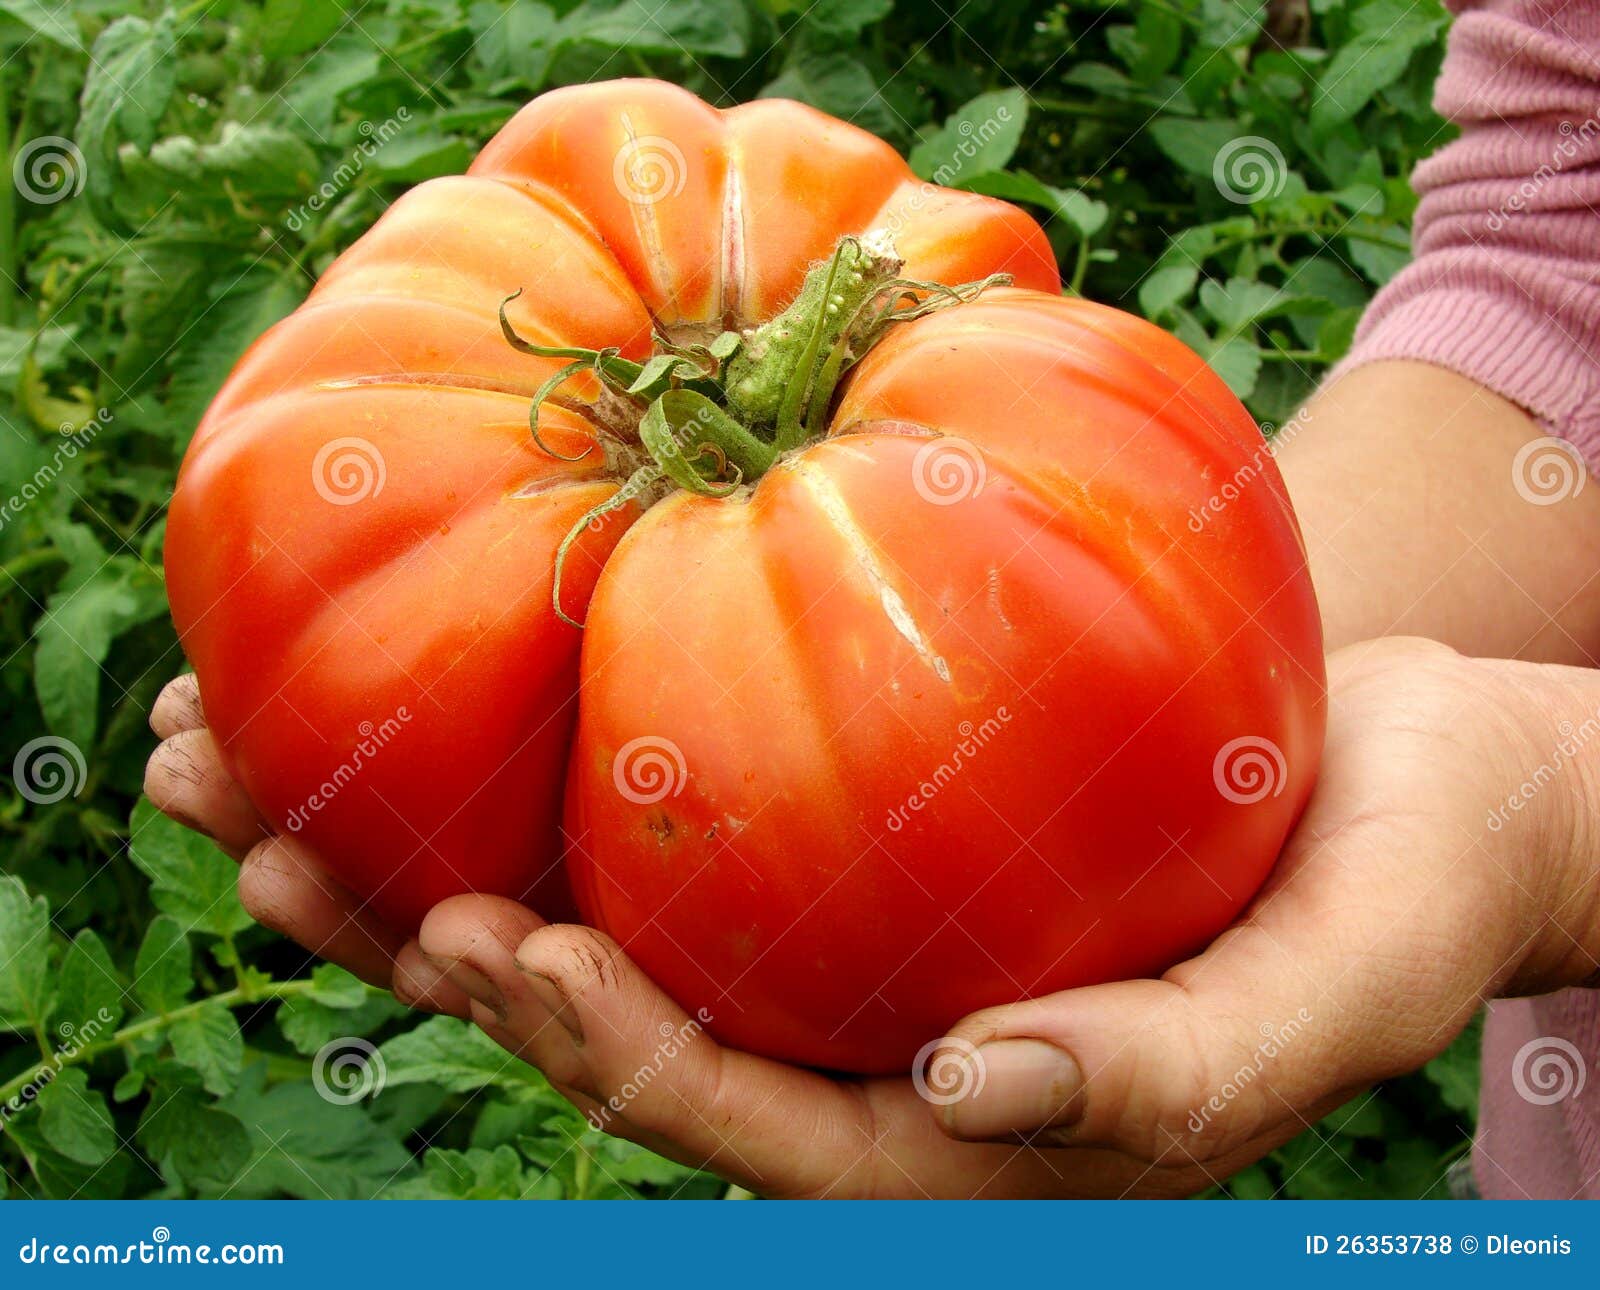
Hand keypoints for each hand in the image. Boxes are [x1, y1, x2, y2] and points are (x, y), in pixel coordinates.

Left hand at [144, 638, 1599, 1195]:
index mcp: (956, 1123)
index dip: (609, 1050)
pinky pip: (671, 784)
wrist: (1417, 772)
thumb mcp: (1330, 987)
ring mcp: (843, 924)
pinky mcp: (844, 812)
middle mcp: (870, 1034)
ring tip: (246, 759)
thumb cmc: (1398, 883)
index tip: (479, 942)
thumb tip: (975, 1088)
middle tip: (257, 843)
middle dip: (423, 943)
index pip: (747, 1118)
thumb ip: (1178, 1073)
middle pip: (616, 1011)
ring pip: (602, 897)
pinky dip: (547, 732)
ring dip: (417, 835)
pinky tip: (437, 657)